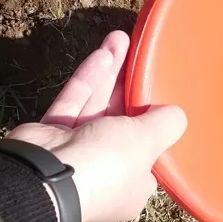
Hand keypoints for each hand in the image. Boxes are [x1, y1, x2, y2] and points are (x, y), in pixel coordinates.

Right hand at [9, 31, 186, 221]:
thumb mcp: (148, 143)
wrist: (44, 177)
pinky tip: (103, 53)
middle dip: (130, 83)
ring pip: (97, 105)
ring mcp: (77, 150)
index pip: (149, 149)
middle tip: (139, 52)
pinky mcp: (52, 133)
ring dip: (110, 73)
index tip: (161, 93)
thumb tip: (177, 114)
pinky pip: (74, 103)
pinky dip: (88, 80)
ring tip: (121, 39)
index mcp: (132, 182)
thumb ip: (166, 124)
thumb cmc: (107, 165)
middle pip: (122, 118)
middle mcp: (106, 168)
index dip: (155, 121)